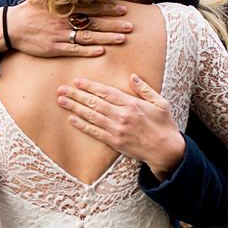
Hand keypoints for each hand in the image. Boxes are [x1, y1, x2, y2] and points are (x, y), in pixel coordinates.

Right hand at [6, 3, 129, 57]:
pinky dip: (88, 50)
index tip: (123, 8)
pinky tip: (101, 51)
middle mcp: (64, 20)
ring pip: (88, 36)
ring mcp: (60, 35)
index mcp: (63, 7)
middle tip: (130, 25)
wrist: (10, 27)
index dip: (108, 8)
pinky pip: (75, 50)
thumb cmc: (27, 11)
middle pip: (93, 22)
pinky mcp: (54, 48)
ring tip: (122, 39)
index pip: (90, 7)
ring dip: (106, 37)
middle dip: (113, 24)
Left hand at [57, 75, 184, 177]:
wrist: (166, 150)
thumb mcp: (161, 103)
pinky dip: (82, 125)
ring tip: (61, 101)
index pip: (106, 92)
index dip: (90, 86)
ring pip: (91, 116)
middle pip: (94, 102)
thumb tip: (132, 76)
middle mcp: (122, 115)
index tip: (77, 81)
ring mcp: (117, 129)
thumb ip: (145, 89)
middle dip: (76, 95)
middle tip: (61, 89)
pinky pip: (94, 131)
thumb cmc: (165, 125)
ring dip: (74, 107)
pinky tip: (71, 118)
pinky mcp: (114, 141)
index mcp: (132, 104)